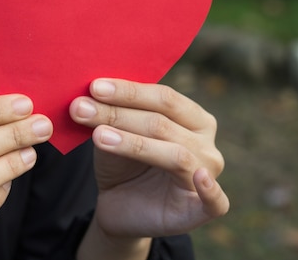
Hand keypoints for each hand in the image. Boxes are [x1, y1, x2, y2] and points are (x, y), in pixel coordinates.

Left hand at [70, 79, 228, 239]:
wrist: (119, 207)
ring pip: (175, 155)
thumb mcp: (115, 133)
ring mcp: (207, 175)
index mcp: (193, 117)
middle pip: (163, 123)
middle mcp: (206, 143)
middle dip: (119, 114)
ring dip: (133, 143)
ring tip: (98, 136)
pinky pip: (216, 201)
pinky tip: (199, 178)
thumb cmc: (123, 163)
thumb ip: (113, 113)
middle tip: (81, 108)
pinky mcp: (202, 210)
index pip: (165, 97)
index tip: (94, 87)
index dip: (129, 91)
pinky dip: (210, 190)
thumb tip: (91, 91)